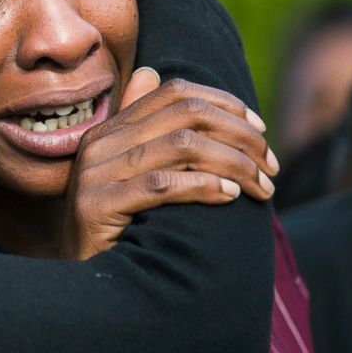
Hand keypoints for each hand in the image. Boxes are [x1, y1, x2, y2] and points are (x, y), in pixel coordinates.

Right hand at [61, 69, 277, 259]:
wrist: (80, 281)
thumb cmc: (115, 227)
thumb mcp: (125, 171)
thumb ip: (141, 127)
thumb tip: (149, 71)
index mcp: (108, 129)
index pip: (172, 92)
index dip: (224, 104)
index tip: (260, 130)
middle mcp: (99, 144)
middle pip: (185, 116)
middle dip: (240, 136)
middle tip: (271, 166)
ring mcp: (94, 174)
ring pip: (181, 147)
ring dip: (234, 164)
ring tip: (261, 187)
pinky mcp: (97, 205)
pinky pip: (161, 186)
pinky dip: (204, 187)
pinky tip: (231, 198)